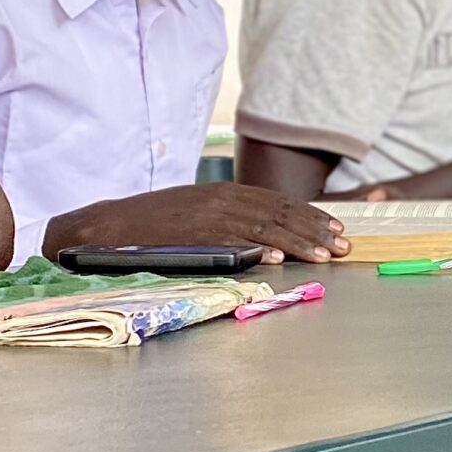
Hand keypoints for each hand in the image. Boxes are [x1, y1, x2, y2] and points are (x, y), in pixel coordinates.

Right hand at [45, 184, 346, 263]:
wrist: (107, 225)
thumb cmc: (152, 225)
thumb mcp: (196, 215)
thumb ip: (229, 221)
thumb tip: (264, 240)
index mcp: (223, 193)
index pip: (276, 201)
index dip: (309, 215)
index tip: (336, 229)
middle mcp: (219, 199)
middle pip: (278, 212)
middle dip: (315, 230)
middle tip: (343, 246)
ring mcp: (206, 216)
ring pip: (263, 227)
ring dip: (297, 242)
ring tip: (324, 255)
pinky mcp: (191, 235)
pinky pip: (230, 241)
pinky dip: (257, 249)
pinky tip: (278, 259)